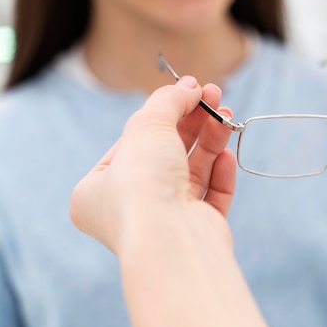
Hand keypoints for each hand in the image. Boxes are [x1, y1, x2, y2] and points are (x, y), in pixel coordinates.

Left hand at [70, 76, 236, 253]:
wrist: (171, 240)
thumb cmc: (143, 185)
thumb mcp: (147, 127)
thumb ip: (167, 102)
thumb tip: (189, 87)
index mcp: (98, 190)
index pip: (131, 142)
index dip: (162, 112)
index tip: (191, 89)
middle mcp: (129, 208)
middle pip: (166, 154)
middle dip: (194, 122)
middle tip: (215, 96)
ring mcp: (164, 221)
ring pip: (192, 172)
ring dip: (210, 141)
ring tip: (228, 116)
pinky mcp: (196, 230)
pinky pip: (209, 196)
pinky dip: (219, 173)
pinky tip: (226, 155)